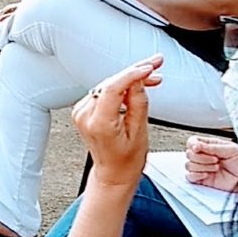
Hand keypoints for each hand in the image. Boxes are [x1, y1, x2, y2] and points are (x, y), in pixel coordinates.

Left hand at [71, 55, 161, 188]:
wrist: (113, 172)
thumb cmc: (127, 159)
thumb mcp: (139, 131)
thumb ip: (138, 101)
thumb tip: (139, 79)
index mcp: (98, 123)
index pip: (113, 88)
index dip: (133, 74)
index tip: (149, 67)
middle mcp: (85, 116)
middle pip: (110, 83)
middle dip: (135, 72)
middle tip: (156, 64)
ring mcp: (81, 112)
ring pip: (108, 85)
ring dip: (130, 79)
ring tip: (152, 76)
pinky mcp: (83, 110)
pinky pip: (104, 91)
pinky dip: (120, 86)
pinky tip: (136, 85)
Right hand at [183, 134, 237, 191]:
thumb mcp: (230, 149)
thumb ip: (212, 147)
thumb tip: (196, 145)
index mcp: (210, 146)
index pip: (192, 142)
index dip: (192, 145)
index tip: (198, 148)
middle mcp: (204, 156)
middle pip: (188, 154)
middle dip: (201, 157)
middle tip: (216, 160)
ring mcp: (203, 168)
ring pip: (188, 165)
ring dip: (202, 167)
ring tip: (216, 167)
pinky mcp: (202, 180)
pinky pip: (189, 177)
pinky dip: (196, 175)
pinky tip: (207, 174)